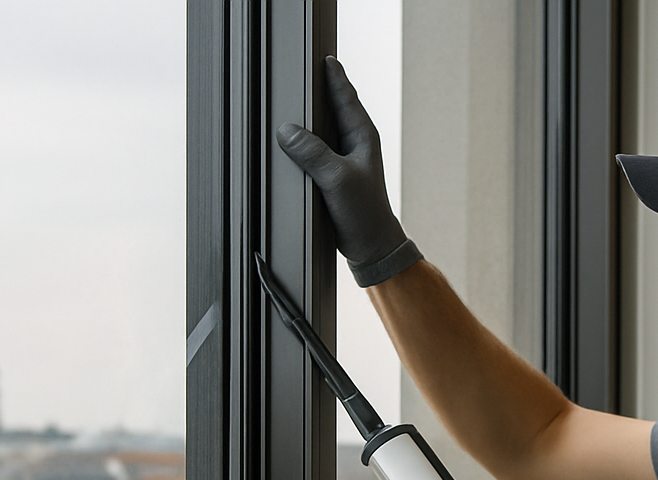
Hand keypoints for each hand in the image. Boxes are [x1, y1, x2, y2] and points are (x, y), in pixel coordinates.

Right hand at [276, 56, 420, 286]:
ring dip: (306, 117)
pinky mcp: (332, 173)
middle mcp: (354, 142)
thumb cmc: (363, 214)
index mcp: (362, 135)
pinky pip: (313, 149)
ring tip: (286, 100)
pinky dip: (301, 142)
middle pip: (331, 106)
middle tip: (296, 70)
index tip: (320, 55)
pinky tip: (286, 140)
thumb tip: (286, 130)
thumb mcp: (337, 180)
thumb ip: (313, 153)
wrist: (371, 247)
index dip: (333, 74)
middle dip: (315, 89)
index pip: (345, 95)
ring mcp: (343, 157)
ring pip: (321, 128)